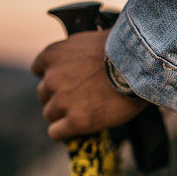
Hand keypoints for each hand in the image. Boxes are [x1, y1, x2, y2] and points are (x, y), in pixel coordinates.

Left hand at [31, 29, 145, 140]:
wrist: (138, 66)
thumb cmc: (121, 52)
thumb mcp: (88, 42)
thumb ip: (73, 55)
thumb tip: (75, 66)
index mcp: (52, 55)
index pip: (38, 70)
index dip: (54, 78)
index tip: (67, 82)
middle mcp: (52, 78)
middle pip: (43, 95)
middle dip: (59, 97)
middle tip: (80, 99)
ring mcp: (63, 101)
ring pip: (49, 115)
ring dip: (63, 115)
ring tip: (84, 113)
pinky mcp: (76, 121)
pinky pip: (56, 132)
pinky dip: (64, 133)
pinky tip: (77, 129)